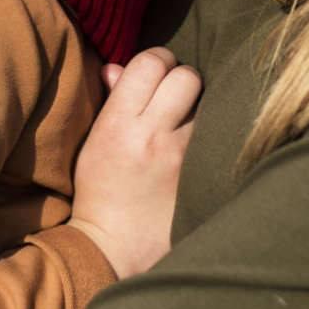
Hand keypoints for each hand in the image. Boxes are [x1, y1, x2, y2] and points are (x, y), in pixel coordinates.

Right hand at [68, 46, 199, 279]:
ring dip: (197, 106)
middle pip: (186, 76)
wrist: (115, 247)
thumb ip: (110, 101)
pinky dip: (208, 131)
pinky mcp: (199, 175)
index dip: (156, 61)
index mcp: (118, 123)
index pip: (149, 63)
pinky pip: (215, 134)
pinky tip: (198, 141)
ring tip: (185, 120)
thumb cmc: (99, 192)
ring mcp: (180, 156)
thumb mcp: (94, 143)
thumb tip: (118, 67)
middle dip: (181, 78)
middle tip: (173, 94)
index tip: (154, 73)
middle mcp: (152, 134)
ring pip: (207, 103)